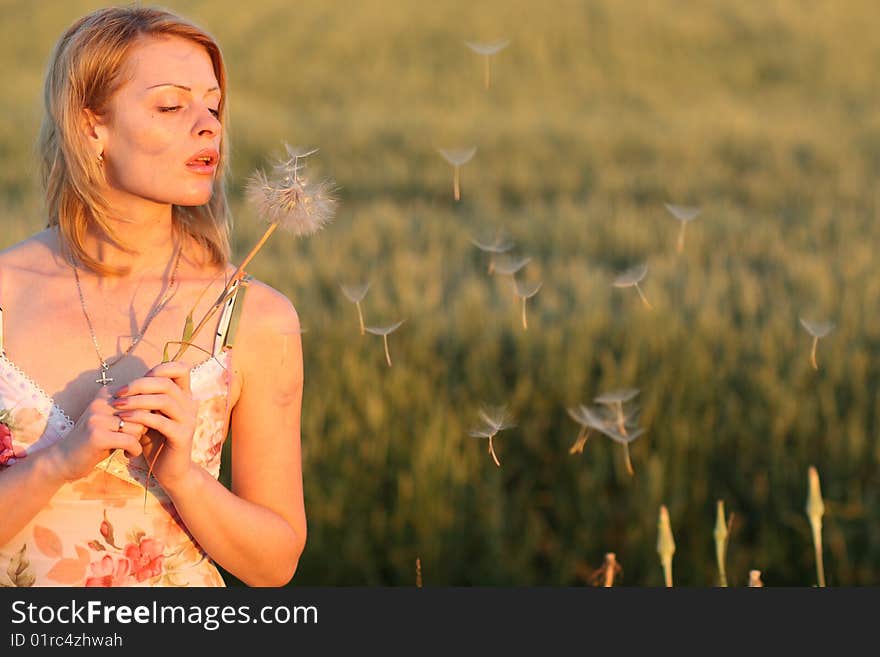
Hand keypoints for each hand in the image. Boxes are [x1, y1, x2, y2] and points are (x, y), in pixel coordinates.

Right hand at [46, 385, 147, 482]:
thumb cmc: (97, 441)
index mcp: (108, 393)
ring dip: (139, 440)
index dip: (147, 415)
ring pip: (138, 426)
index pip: (143, 398)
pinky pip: (131, 440)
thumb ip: (135, 411)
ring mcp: (97, 417)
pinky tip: (128, 455)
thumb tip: (164, 404)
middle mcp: (102, 401)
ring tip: (130, 448)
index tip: (142, 428)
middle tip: (136, 440)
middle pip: (142, 411)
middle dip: (144, 428)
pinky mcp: (97, 435)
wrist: (64, 460)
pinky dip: (134, 450)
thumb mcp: (115, 421)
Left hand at [111, 361, 198, 493]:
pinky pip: (160, 421)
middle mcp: (190, 405)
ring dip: (137, 401)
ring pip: (164, 400)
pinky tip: (124, 420)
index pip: (181, 369)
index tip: (135, 381)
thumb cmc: (156, 442)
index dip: (160, 368)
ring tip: (118, 406)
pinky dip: (140, 418)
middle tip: (118, 393)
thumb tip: (125, 384)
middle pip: (167, 383)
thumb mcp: (150, 416)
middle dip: (139, 385)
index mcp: (184, 396)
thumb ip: (145, 400)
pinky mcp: (182, 436)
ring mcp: (188, 420)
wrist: (170, 471)